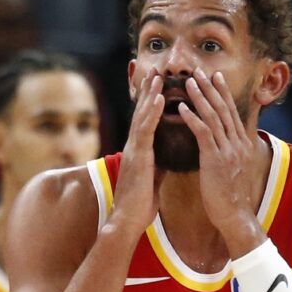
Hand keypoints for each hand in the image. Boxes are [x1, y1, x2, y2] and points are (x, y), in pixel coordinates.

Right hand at [111, 69, 165, 235]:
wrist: (127, 222)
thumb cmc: (139, 206)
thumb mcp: (152, 181)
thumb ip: (157, 167)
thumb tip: (165, 160)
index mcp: (139, 152)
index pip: (145, 122)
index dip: (150, 103)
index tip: (158, 85)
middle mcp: (134, 146)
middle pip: (142, 112)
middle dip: (149, 90)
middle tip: (156, 69)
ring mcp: (134, 150)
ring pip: (142, 115)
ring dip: (150, 93)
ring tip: (158, 74)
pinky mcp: (137, 157)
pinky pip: (146, 130)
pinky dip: (152, 112)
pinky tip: (159, 97)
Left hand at [178, 69, 265, 256]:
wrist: (235, 216)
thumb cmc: (230, 198)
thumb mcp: (233, 170)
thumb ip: (229, 153)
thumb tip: (224, 145)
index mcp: (241, 144)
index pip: (231, 113)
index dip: (222, 94)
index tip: (214, 78)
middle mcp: (237, 143)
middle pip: (223, 109)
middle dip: (211, 88)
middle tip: (200, 71)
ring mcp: (228, 150)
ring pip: (213, 117)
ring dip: (200, 97)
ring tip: (187, 82)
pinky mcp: (216, 160)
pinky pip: (203, 134)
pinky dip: (193, 119)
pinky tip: (181, 108)